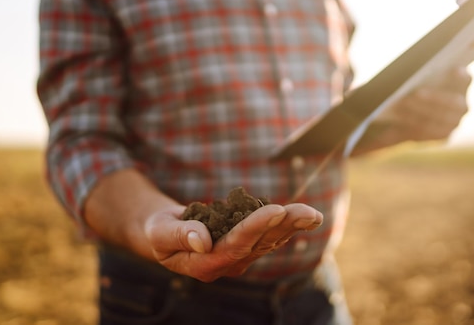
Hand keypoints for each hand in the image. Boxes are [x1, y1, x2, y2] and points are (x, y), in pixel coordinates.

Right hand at [145, 203, 322, 281]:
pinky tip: (304, 217)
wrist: (164, 233)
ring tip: (313, 214)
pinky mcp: (245, 244)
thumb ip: (180, 235)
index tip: (276, 209)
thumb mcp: (160, 232)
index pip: (235, 245)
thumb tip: (204, 240)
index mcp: (206, 264)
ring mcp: (238, 255)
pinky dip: (287, 223)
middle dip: (285, 226)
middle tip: (308, 213)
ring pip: (269, 239)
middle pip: (260, 244)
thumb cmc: (159, 231)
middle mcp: (227, 263)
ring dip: (292, 226)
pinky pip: (269, 234)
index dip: (256, 227)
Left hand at [352, 66, 471, 154]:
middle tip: (415, 94)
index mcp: (459, 84)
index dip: (461, 75)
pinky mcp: (442, 136)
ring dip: (421, 111)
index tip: (453, 70)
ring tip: (403, 105)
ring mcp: (454, 122)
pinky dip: (416, 125)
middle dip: (434, 98)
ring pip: (442, 119)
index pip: (466, 78)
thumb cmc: (403, 89)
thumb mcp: (404, 80)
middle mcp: (461, 104)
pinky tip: (402, 119)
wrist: (397, 116)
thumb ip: (409, 74)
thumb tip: (403, 73)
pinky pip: (432, 133)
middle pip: (454, 103)